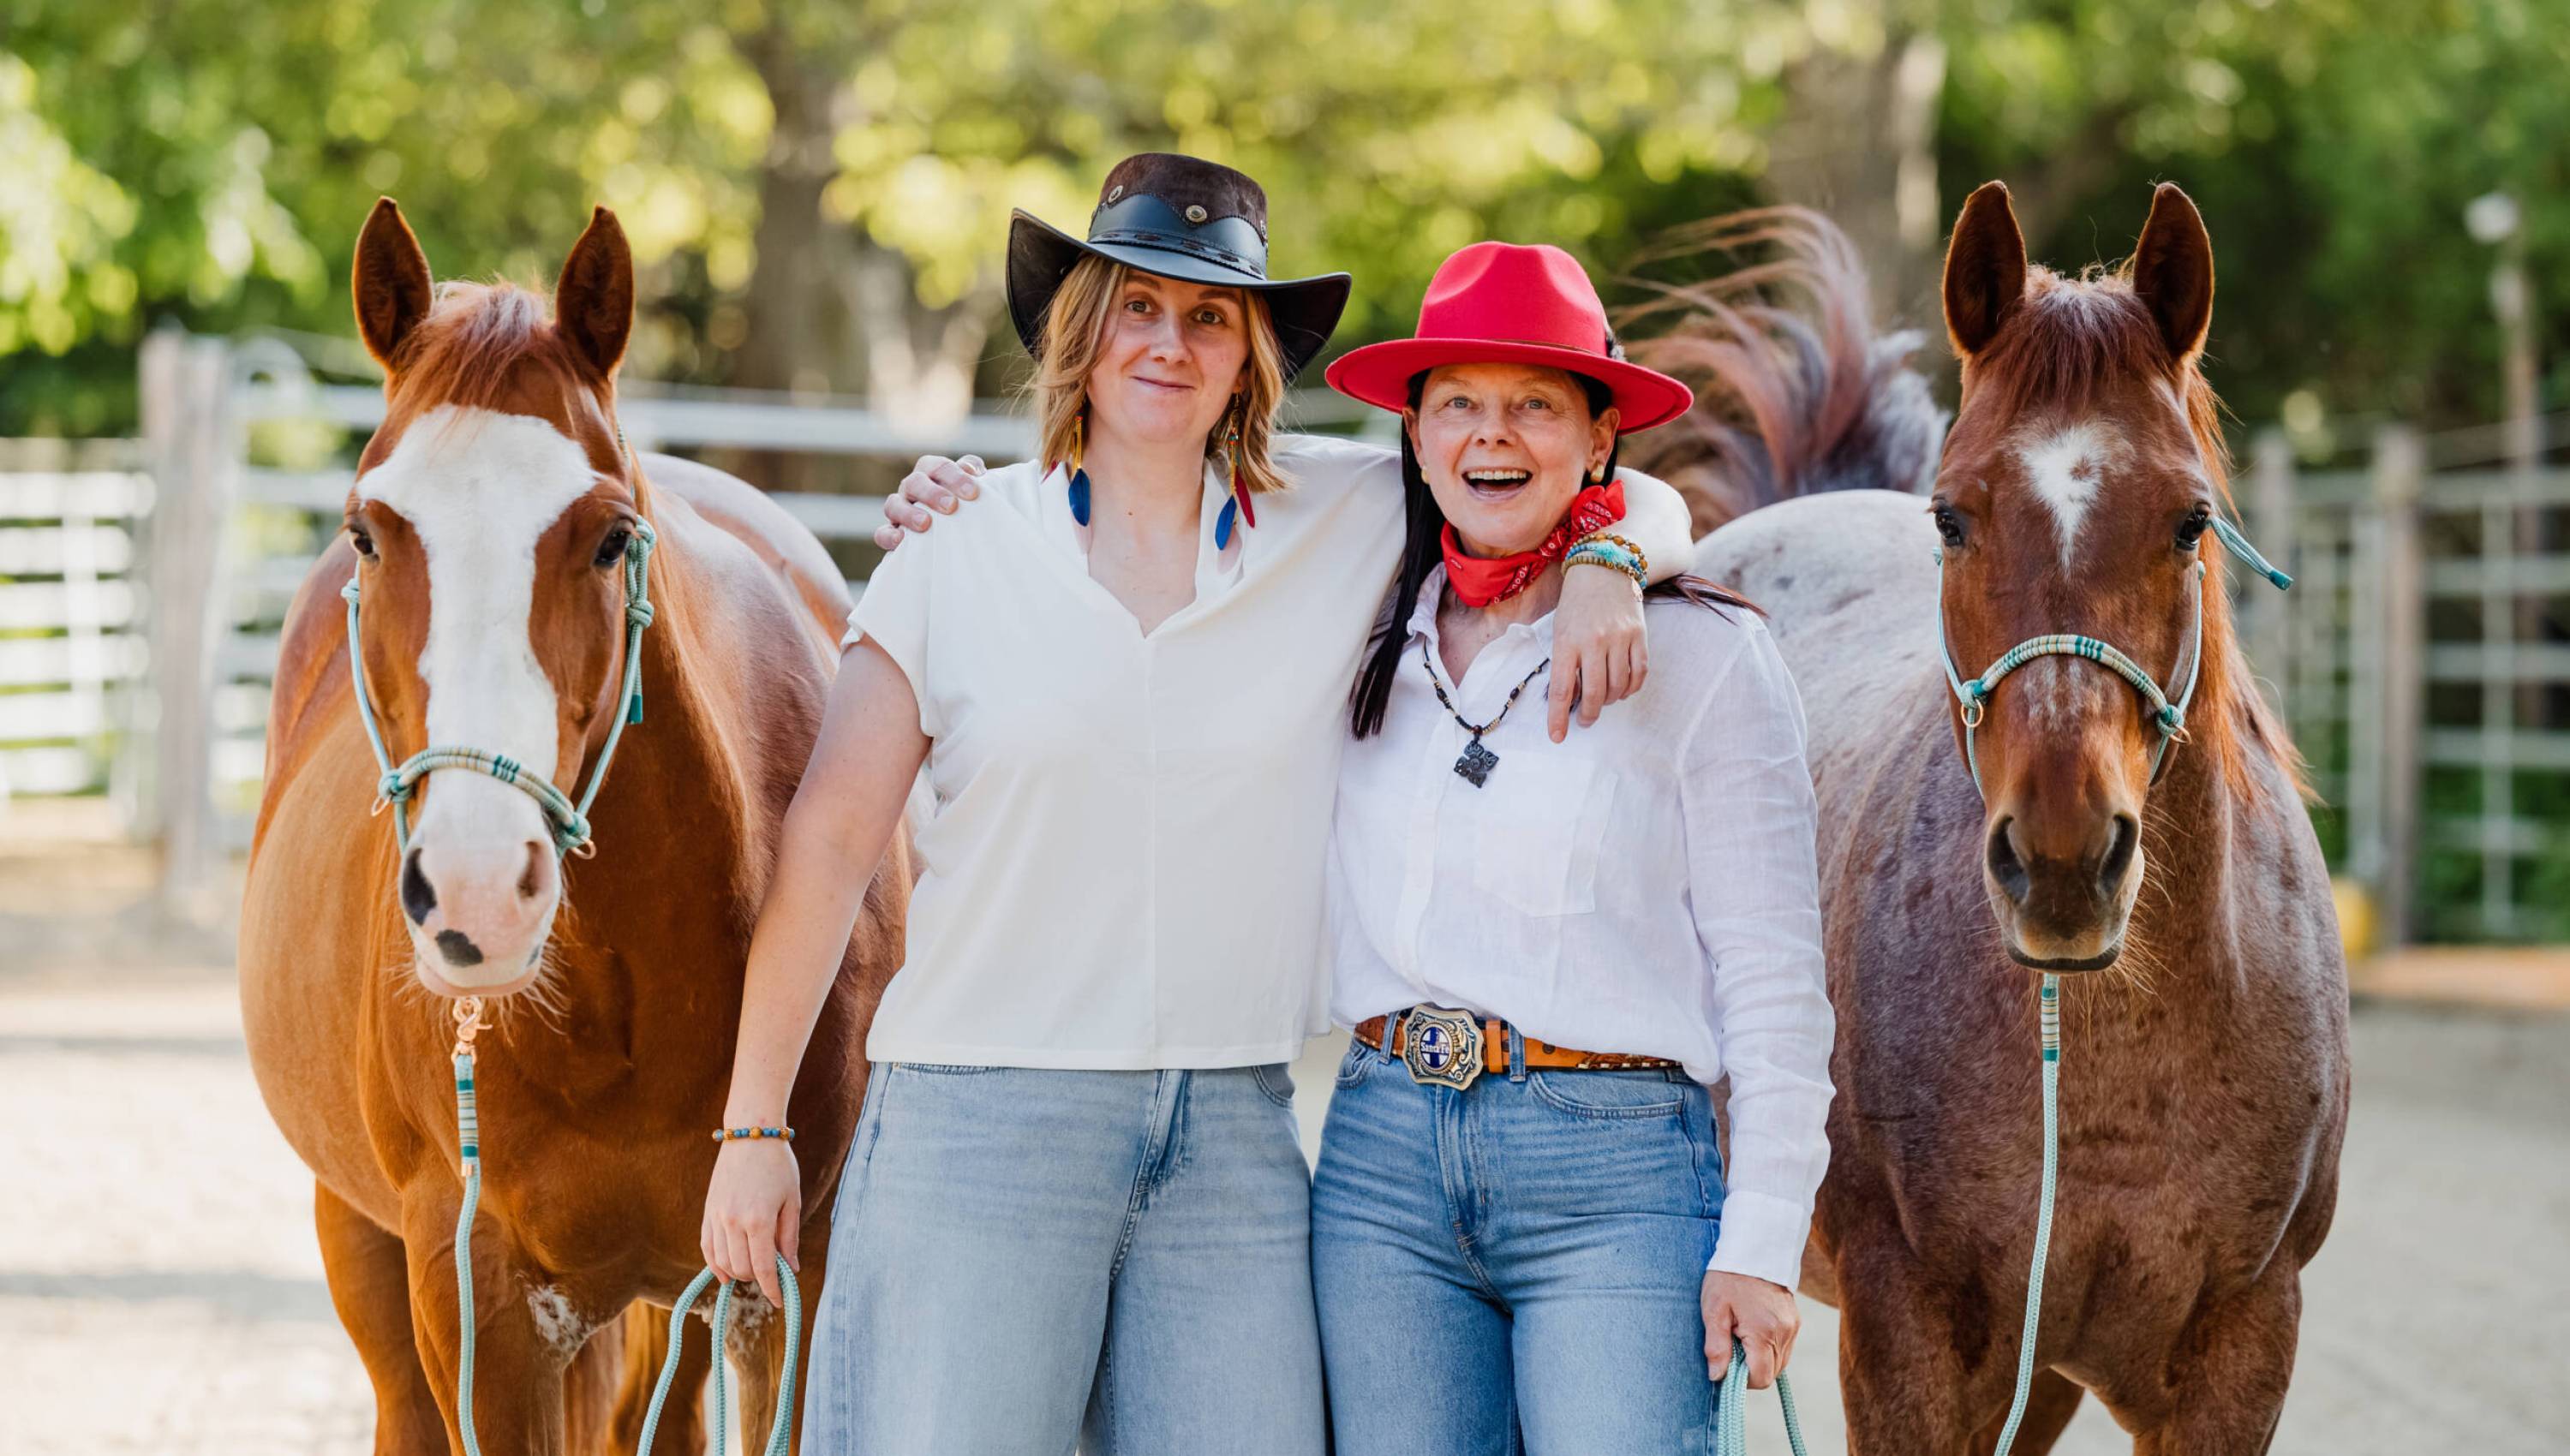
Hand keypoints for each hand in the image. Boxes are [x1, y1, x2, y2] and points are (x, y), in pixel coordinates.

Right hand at [699, 1138, 801, 1305]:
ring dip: (738, 1273)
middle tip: (772, 1276)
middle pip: (742, 1268)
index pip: (763, 1268)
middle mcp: (733, 1222)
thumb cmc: (779, 1165)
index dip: (772, 1289)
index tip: (780, 1301)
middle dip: (758, 1279)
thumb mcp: (792, 1201)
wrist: (750, 1134)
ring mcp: (716, 1217)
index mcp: (758, 1220)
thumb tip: (790, 1270)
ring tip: (753, 1272)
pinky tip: (726, 1273)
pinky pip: (707, 1248)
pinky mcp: (707, 1212)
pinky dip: (715, 1265)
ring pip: (722, 1262)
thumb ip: (789, 1238)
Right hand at [871, 454, 985, 550]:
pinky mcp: (892, 533)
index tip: (973, 492)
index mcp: (931, 473)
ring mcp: (899, 510)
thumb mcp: (975, 491)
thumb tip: (974, 471)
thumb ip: (975, 476)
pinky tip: (901, 541)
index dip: (954, 476)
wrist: (961, 537)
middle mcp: (913, 488)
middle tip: (951, 506)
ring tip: (925, 524)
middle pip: (915, 482)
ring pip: (893, 504)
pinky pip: (882, 533)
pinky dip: (889, 535)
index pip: (937, 467)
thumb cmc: (969, 508)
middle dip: (932, 493)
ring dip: (908, 512)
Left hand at [1547, 563, 1647, 741]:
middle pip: (1593, 694)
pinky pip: (1639, 674)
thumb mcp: (1560, 631)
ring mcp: (1620, 638)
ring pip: (1617, 687)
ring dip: (1608, 701)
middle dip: (1587, 714)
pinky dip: (1630, 688)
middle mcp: (1593, 641)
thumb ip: (1564, 663)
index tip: (1557, 736)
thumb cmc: (1576, 604)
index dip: (1558, 717)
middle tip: (1584, 720)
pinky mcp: (1640, 635)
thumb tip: (1570, 698)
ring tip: (1601, 700)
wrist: (1604, 568)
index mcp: (1567, 641)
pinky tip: (1622, 689)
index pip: (1561, 689)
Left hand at [1703, 1270, 1799, 1387]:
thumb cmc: (1729, 1277)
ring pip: (1779, 1362)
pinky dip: (1768, 1347)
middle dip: (1750, 1369)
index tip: (1726, 1361)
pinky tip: (1753, 1328)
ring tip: (1741, 1333)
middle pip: (1771, 1373)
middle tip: (1732, 1344)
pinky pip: (1783, 1348)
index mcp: (1764, 1332)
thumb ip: (1716, 1346)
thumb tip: (1717, 1376)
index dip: (1741, 1379)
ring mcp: (1793, 1327)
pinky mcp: (1795, 1321)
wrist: (1754, 1247)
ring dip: (1759, 1358)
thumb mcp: (1714, 1310)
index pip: (1761, 1378)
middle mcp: (1784, 1333)